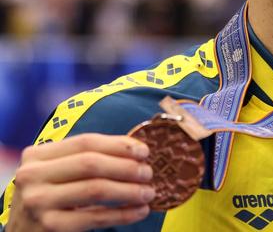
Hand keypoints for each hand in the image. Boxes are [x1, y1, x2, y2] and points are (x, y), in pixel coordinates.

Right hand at [6, 133, 153, 231]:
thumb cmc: (50, 197)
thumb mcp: (58, 172)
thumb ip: (86, 158)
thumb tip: (136, 150)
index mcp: (37, 155)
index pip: (86, 142)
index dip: (119, 145)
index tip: (144, 151)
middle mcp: (32, 176)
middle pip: (91, 163)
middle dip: (126, 167)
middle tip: (148, 173)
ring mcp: (38, 202)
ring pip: (96, 189)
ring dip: (129, 190)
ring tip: (148, 192)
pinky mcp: (49, 227)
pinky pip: (95, 218)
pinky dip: (123, 214)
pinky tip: (140, 211)